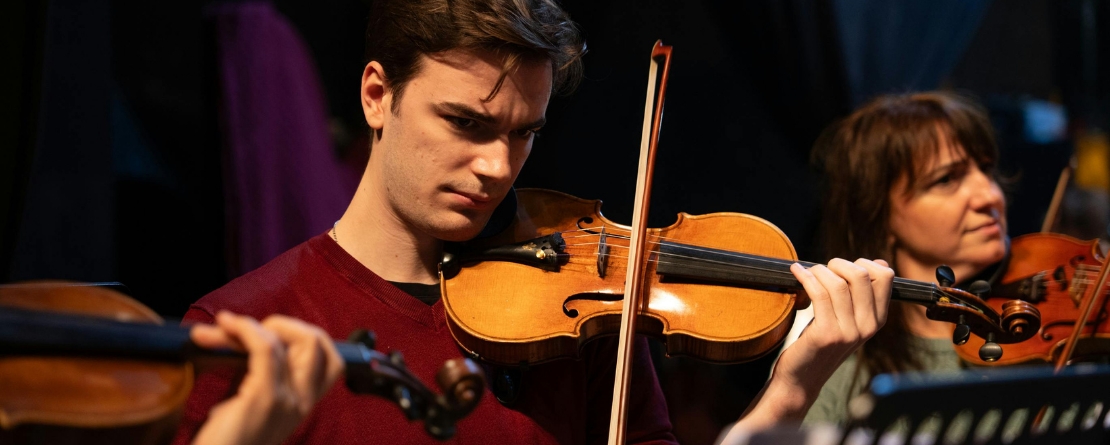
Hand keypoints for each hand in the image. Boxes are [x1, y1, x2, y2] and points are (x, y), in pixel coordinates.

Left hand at [190, 311, 344, 444]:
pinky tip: (226, 325)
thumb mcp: (253, 405)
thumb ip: (262, 376)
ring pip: (286, 340)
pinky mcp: (265, 398)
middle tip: (252, 328)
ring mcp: (288, 400)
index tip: (274, 334)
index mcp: (305, 405)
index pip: (331, 361)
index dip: (307, 336)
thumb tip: (247, 338)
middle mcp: (304, 403)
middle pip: (316, 342)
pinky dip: (244, 328)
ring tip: (227, 325)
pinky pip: (264, 347)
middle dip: (284, 323)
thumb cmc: (226, 441)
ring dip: (252, 324)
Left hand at [725, 258, 892, 436]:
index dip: (864, 263)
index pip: (886, 276)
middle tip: (823, 269)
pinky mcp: (826, 334)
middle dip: (838, 264)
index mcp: (878, 320)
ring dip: (818, 271)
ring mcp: (848, 332)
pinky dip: (805, 277)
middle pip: (861, 275)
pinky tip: (796, 272)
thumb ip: (863, 295)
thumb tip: (880, 263)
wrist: (802, 377)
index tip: (843, 268)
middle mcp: (868, 326)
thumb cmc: (822, 342)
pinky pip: (818, 293)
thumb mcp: (849, 319)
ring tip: (807, 273)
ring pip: (837, 283)